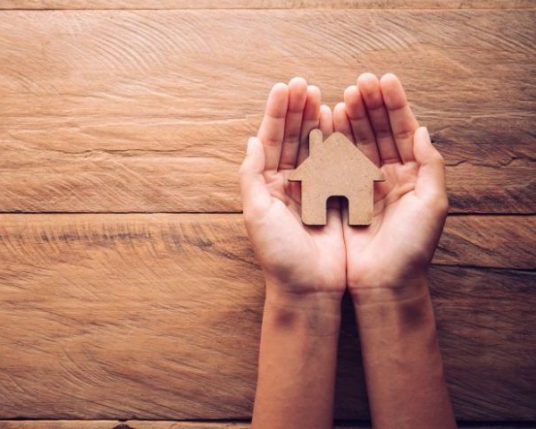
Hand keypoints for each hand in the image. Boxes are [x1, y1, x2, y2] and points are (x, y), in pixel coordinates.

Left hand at [240, 77, 344, 297]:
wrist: (309, 290)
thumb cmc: (279, 255)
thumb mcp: (256, 213)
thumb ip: (251, 175)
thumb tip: (251, 140)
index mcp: (266, 186)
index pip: (270, 140)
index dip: (277, 113)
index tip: (286, 87)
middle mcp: (288, 185)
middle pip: (291, 138)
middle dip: (297, 110)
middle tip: (305, 83)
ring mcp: (313, 190)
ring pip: (314, 146)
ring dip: (316, 120)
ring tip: (322, 94)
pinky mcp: (336, 199)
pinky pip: (337, 163)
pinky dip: (338, 142)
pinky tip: (340, 122)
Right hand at [332, 73, 448, 294]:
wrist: (381, 285)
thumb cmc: (412, 249)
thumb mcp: (433, 204)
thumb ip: (431, 164)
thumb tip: (423, 130)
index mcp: (411, 175)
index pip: (402, 130)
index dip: (393, 105)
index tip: (383, 80)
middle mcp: (385, 176)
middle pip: (378, 131)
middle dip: (369, 105)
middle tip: (359, 81)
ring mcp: (360, 185)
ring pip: (355, 142)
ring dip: (349, 118)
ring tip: (342, 95)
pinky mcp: (337, 197)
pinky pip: (333, 162)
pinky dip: (330, 141)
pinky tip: (325, 122)